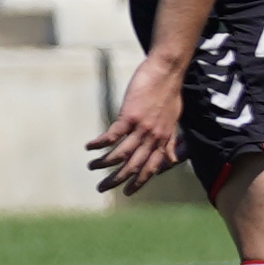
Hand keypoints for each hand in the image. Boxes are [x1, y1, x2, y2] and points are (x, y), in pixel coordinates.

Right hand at [88, 49, 187, 193]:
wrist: (168, 71)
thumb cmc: (169, 94)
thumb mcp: (174, 121)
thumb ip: (170, 141)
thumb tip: (171, 160)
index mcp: (163, 140)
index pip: (151, 167)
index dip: (139, 182)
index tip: (128, 193)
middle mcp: (153, 137)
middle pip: (134, 165)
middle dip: (117, 179)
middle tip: (102, 188)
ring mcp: (142, 127)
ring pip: (122, 153)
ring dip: (105, 162)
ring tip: (91, 166)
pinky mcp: (131, 115)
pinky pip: (114, 135)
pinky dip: (100, 143)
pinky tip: (89, 147)